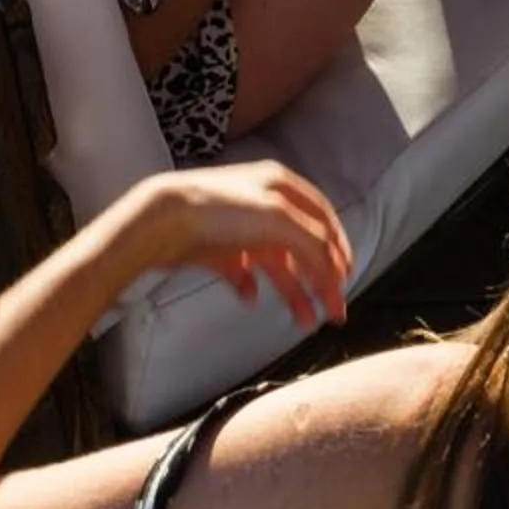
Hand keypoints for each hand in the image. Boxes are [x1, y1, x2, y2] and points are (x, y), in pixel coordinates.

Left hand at [115, 163, 352, 328]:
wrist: (162, 221)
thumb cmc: (218, 209)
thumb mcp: (277, 219)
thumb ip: (311, 241)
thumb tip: (333, 265)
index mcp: (282, 188)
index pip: (323, 219)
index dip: (337, 249)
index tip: (346, 279)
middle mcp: (263, 206)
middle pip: (302, 247)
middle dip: (320, 279)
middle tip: (332, 311)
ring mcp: (240, 229)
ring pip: (277, 266)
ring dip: (294, 292)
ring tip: (304, 321)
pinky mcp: (218, 251)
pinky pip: (243, 274)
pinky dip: (251, 287)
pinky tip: (250, 296)